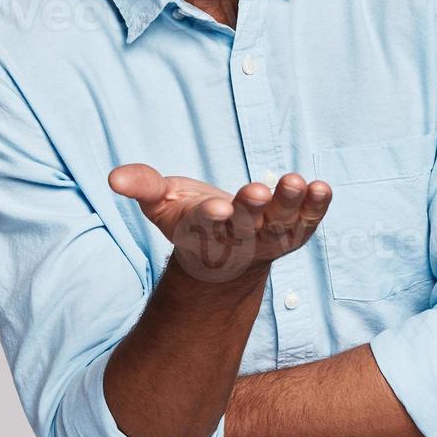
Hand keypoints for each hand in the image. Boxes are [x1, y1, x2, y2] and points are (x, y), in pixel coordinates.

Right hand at [108, 166, 331, 283]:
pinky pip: (308, 223)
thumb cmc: (191, 221)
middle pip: (245, 226)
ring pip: (280, 225)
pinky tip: (322, 188)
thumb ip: (143, 187)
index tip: (217, 208)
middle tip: (256, 191)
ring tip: (296, 181)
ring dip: (289, 205)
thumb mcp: (162, 203)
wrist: (226, 259)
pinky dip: (316, 207)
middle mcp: (237, 239)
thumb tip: (113, 178)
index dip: (211, 218)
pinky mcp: (293, 233)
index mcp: (203, 233)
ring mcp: (268, 239)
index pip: (205, 227)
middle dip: (251, 209)